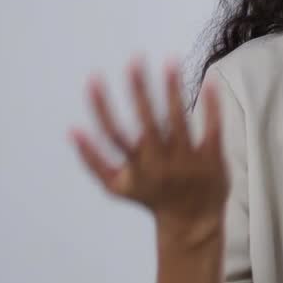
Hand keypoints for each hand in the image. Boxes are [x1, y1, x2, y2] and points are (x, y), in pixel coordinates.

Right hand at [70, 57, 228, 242]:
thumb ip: (92, 160)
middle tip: (135, 59)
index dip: (101, 107)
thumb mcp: (117, 186)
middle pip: (147, 122)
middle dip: (139, 90)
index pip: (113, 134)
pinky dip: (211, 105)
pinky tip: (209, 80)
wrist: (193, 223)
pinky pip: (212, 127)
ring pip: (179, 120)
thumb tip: (71, 129)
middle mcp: (160, 164)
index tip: (93, 77)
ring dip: (173, 89)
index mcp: (136, 168)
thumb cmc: (150, 198)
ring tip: (169, 60)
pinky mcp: (212, 158)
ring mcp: (188, 161)